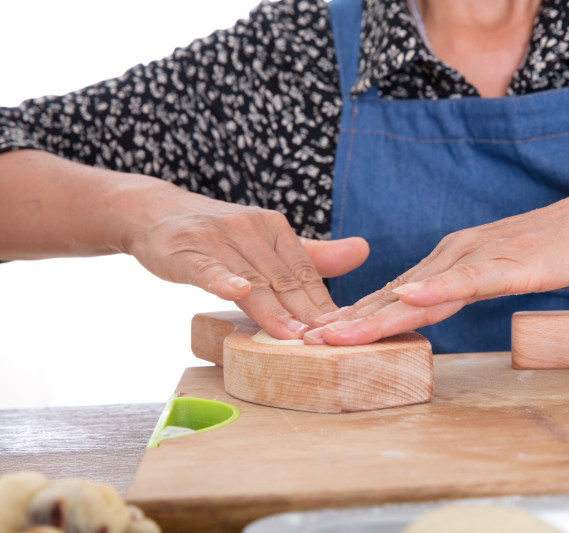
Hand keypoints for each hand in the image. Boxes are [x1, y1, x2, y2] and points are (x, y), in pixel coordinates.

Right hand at [124, 187, 368, 338]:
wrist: (156, 213)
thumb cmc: (219, 236)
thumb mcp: (267, 241)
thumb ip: (312, 255)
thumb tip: (363, 250)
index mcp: (275, 228)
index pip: (305, 273)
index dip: (323, 305)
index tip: (344, 332)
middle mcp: (250, 228)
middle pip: (283, 280)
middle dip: (305, 314)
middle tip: (326, 343)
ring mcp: (217, 238)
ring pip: (251, 280)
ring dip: (272, 309)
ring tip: (293, 336)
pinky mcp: (185, 250)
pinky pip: (206, 268)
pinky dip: (222, 279)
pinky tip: (237, 292)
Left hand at [304, 196, 568, 344]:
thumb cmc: (554, 249)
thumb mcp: (498, 273)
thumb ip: (463, 286)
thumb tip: (429, 304)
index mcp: (450, 260)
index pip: (395, 294)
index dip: (356, 315)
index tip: (319, 337)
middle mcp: (455, 255)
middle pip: (395, 295)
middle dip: (349, 320)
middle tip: (304, 341)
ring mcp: (481, 257)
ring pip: (420, 291)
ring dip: (376, 313)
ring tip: (337, 333)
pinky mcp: (511, 263)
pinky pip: (468, 280)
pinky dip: (437, 291)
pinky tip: (410, 301)